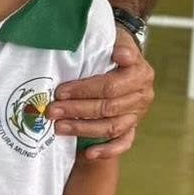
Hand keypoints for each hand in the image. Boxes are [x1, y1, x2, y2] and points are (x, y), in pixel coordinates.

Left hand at [47, 29, 151, 158]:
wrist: (122, 54)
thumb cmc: (111, 47)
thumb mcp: (115, 39)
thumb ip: (116, 46)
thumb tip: (120, 54)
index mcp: (140, 73)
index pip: (110, 86)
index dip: (84, 91)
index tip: (60, 92)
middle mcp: (142, 95)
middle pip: (107, 108)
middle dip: (76, 110)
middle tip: (51, 111)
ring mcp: (138, 113)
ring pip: (112, 126)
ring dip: (84, 129)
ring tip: (59, 128)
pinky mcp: (132, 126)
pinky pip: (124, 142)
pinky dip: (108, 150)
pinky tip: (89, 154)